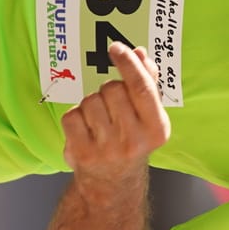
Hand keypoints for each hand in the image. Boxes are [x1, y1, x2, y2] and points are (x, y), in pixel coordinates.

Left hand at [60, 42, 168, 176]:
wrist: (113, 182)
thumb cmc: (131, 140)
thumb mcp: (148, 116)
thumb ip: (147, 83)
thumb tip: (141, 53)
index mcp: (157, 129)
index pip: (141, 88)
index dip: (128, 64)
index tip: (116, 47)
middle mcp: (134, 141)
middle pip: (112, 89)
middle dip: (108, 90)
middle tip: (112, 107)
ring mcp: (107, 149)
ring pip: (90, 101)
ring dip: (91, 104)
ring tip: (99, 122)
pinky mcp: (82, 153)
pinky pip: (72, 116)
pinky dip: (75, 118)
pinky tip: (85, 131)